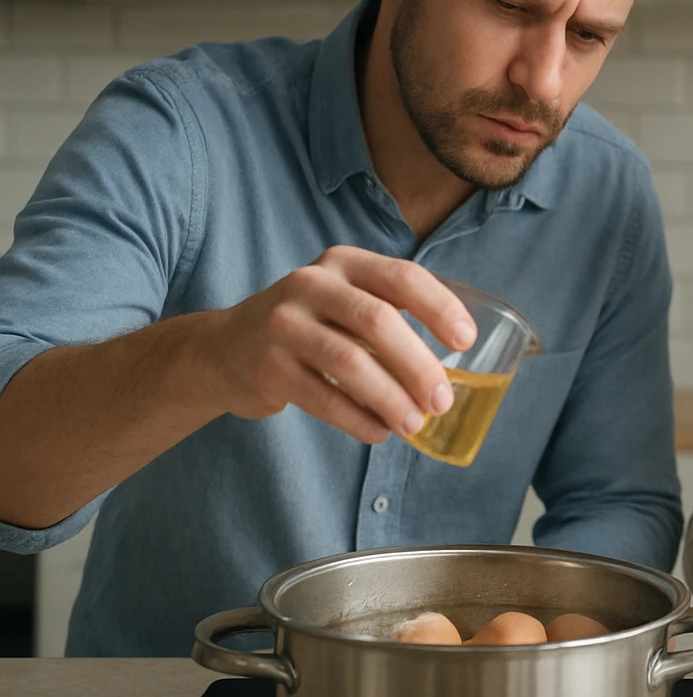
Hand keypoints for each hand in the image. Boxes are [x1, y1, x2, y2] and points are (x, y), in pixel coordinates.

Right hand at [199, 246, 476, 443]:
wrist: (223, 349)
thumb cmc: (308, 327)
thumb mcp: (343, 301)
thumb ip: (391, 314)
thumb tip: (455, 361)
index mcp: (344, 264)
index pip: (402, 277)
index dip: (440, 307)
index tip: (465, 342)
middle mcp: (312, 284)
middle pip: (378, 321)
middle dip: (418, 365)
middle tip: (442, 400)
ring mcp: (283, 323)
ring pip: (350, 361)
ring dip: (391, 398)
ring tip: (415, 424)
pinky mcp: (266, 365)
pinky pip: (322, 396)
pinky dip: (357, 418)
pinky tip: (379, 432)